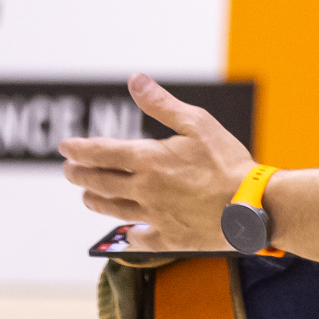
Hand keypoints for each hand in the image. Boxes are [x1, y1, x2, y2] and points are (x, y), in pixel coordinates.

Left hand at [60, 74, 254, 252]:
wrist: (253, 205)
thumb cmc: (228, 162)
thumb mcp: (197, 123)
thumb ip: (162, 104)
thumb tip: (135, 80)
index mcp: (149, 159)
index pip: (101, 153)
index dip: (79, 149)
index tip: (65, 147)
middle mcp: (144, 189)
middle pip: (99, 182)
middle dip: (79, 174)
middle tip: (69, 170)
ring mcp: (155, 215)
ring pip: (113, 209)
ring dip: (95, 200)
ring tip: (86, 196)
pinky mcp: (169, 237)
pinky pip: (140, 238)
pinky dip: (130, 233)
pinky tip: (128, 231)